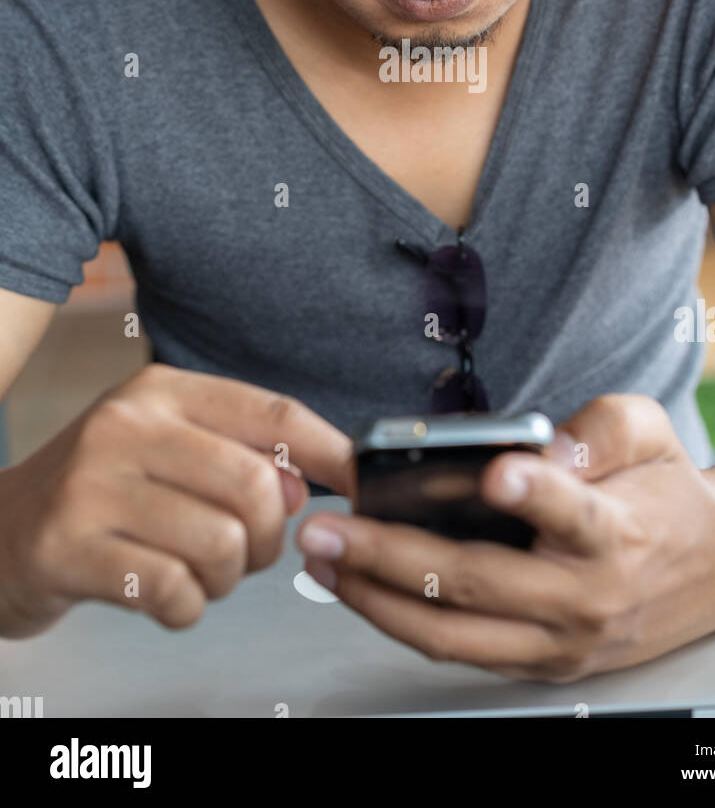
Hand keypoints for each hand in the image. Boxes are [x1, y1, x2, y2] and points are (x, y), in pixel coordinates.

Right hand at [0, 363, 352, 638]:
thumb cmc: (100, 493)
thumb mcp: (167, 449)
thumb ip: (241, 456)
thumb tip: (310, 485)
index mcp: (162, 391)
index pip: (272, 413)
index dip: (332, 452)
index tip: (362, 483)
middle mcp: (127, 425)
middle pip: (255, 486)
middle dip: (270, 537)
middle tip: (249, 553)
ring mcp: (92, 484)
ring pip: (221, 544)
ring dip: (226, 579)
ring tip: (198, 574)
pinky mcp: (68, 546)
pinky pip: (173, 590)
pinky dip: (186, 607)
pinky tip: (164, 595)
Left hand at [295, 394, 714, 682]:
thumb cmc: (667, 487)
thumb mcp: (650, 429)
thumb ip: (600, 428)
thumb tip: (542, 450)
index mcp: (620, 532)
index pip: (574, 513)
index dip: (536, 494)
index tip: (497, 473)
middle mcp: (587, 599)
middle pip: (478, 583)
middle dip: (391, 556)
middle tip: (331, 527)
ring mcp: (562, 643)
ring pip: (455, 635)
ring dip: (377, 600)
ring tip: (322, 563)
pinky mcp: (544, 664)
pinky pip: (459, 650)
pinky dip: (402, 622)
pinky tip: (358, 589)